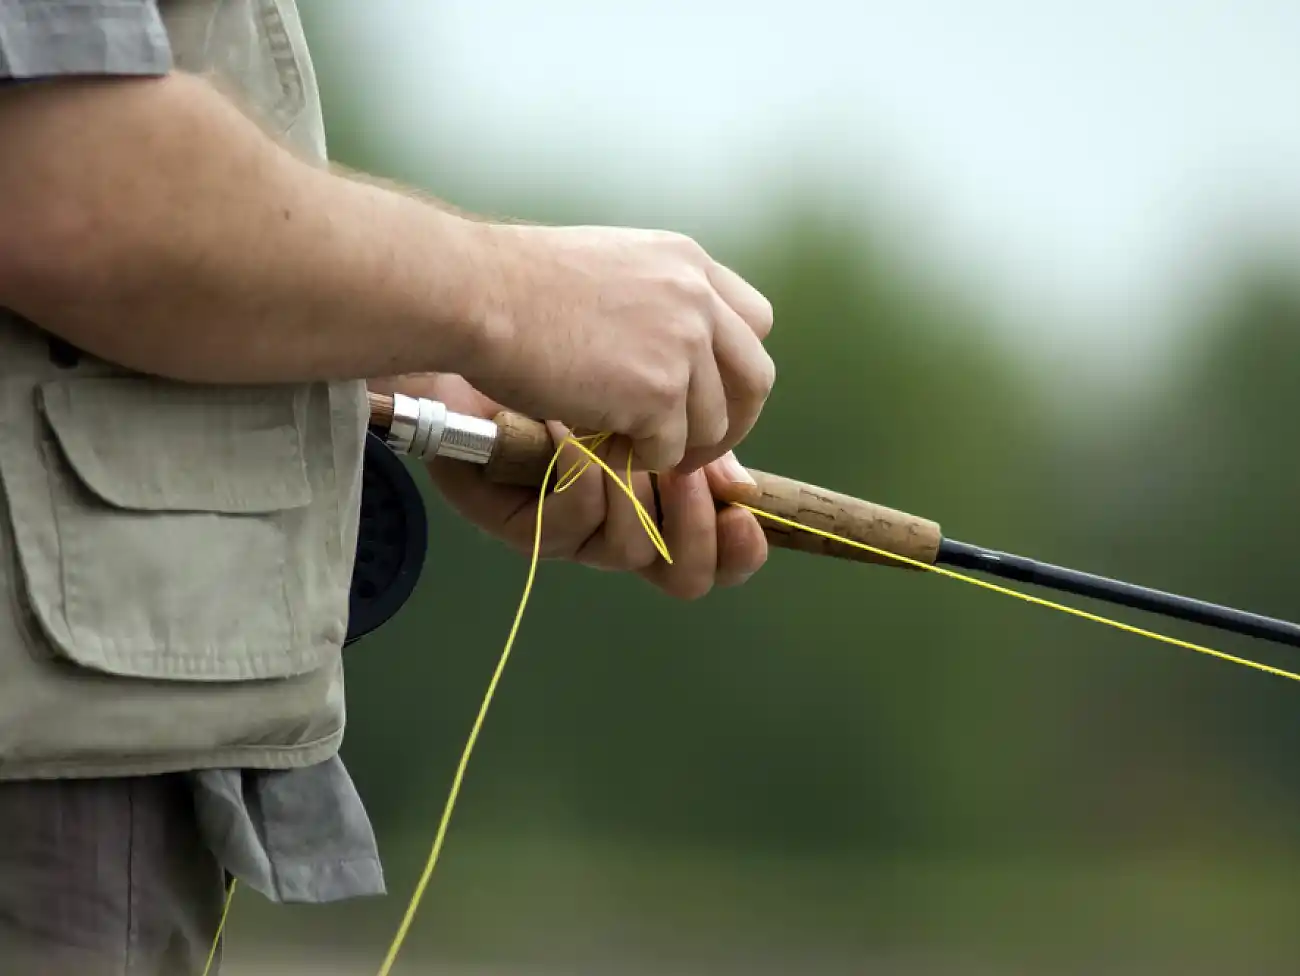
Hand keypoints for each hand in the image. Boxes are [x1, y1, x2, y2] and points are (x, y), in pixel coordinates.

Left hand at [379, 374, 768, 598]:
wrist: (477, 323)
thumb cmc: (569, 339)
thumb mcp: (656, 369)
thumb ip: (707, 419)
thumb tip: (747, 483)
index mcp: (665, 496)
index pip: (720, 552)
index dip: (741, 549)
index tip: (745, 512)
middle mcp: (624, 522)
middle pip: (688, 574)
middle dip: (695, 520)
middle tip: (684, 468)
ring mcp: (575, 529)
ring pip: (632, 550)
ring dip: (634, 493)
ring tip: (616, 436)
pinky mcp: (522, 525)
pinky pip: (573, 523)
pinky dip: (578, 474)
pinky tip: (565, 432)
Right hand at [457, 222, 775, 473]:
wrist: (477, 293)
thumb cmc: (516, 283)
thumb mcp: (607, 267)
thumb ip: (652, 300)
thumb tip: (673, 356)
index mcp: (687, 262)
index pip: (755, 321)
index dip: (734, 366)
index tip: (703, 391)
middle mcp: (697, 299)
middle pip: (755, 379)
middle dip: (732, 422)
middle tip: (693, 449)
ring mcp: (682, 345)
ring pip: (712, 425)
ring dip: (677, 450)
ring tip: (630, 450)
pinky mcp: (658, 391)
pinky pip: (669, 450)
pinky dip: (640, 462)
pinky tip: (603, 450)